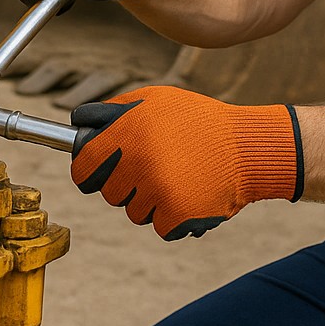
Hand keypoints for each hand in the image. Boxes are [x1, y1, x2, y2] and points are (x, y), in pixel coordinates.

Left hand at [70, 85, 302, 239]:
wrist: (245, 148)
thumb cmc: (197, 121)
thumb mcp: (154, 99)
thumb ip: (113, 112)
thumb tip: (78, 124)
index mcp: (128, 133)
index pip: (84, 168)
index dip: (88, 172)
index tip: (95, 173)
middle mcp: (140, 163)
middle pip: (110, 193)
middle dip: (127, 183)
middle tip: (156, 167)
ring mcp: (158, 192)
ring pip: (135, 212)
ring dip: (152, 201)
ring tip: (179, 176)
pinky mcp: (177, 216)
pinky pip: (160, 226)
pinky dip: (173, 217)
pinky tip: (190, 193)